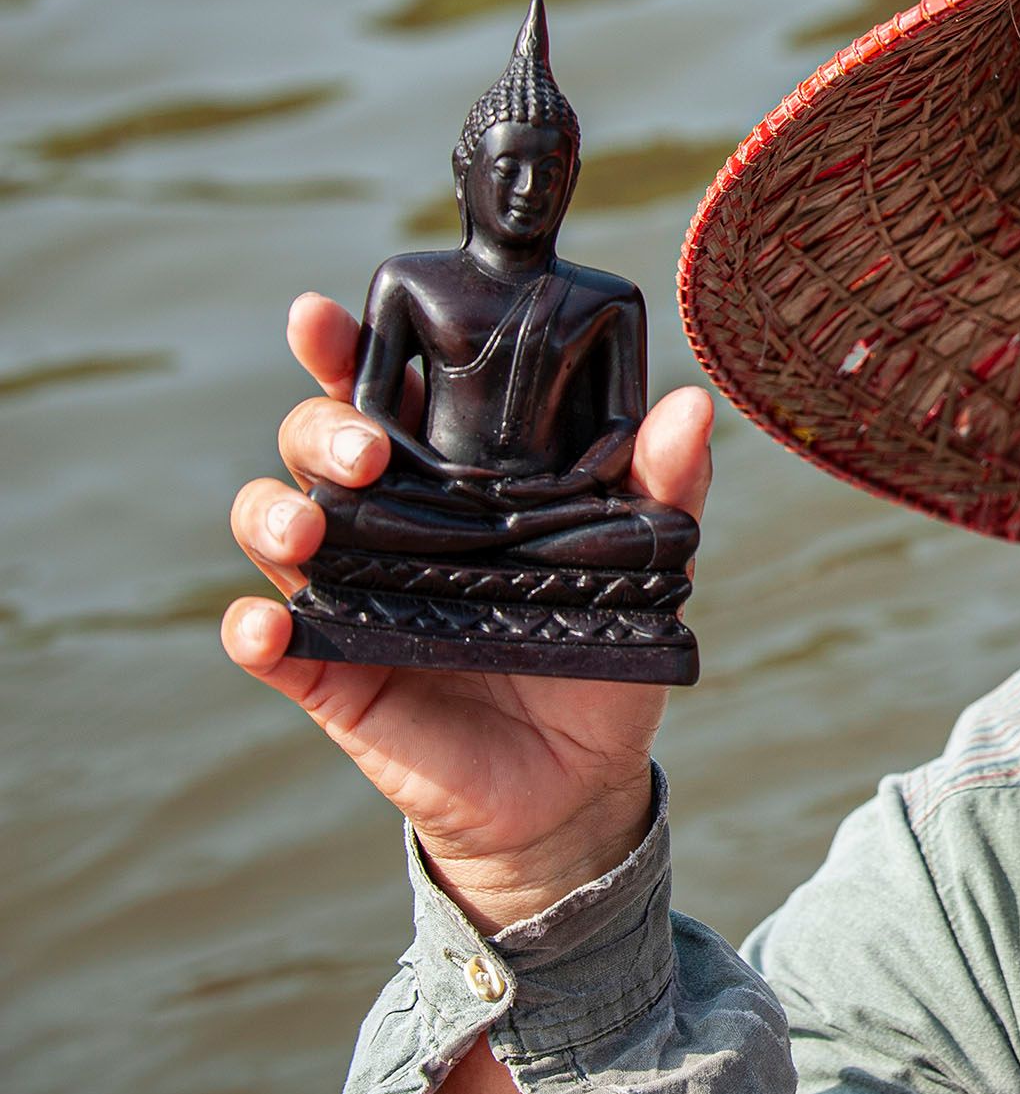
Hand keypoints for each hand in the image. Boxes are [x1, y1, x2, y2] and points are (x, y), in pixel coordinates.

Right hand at [224, 292, 715, 930]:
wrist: (581, 777)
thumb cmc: (599, 645)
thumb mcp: (645, 563)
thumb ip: (663, 485)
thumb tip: (690, 405)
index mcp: (453, 474)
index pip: (386, 391)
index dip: (343, 348)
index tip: (323, 317)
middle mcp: (388, 520)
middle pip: (316, 444)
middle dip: (322, 426)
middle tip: (371, 448)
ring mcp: (352, 592)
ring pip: (274, 524)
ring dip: (273, 512)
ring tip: (307, 524)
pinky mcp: (334, 674)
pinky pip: (271, 644)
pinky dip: (255, 630)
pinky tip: (266, 625)